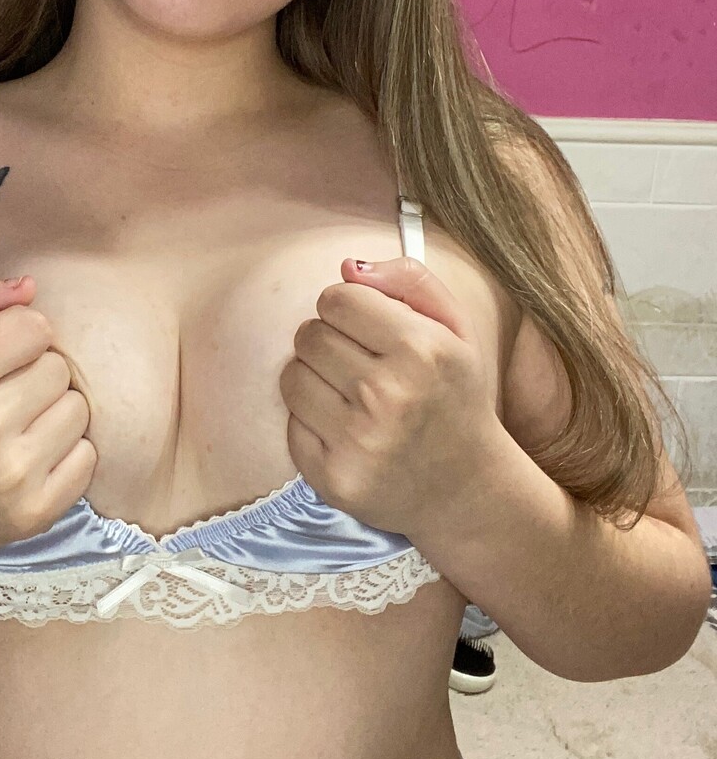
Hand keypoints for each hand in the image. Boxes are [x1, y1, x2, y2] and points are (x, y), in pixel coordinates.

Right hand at [0, 271, 97, 558]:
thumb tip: (28, 287)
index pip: (32, 326)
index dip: (18, 336)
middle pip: (58, 367)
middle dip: (35, 374)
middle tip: (2, 397)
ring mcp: (8, 477)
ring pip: (79, 409)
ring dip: (53, 412)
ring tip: (16, 427)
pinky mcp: (35, 512)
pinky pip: (88, 455)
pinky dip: (66, 453)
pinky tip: (28, 458)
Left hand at [279, 256, 498, 541]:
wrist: (467, 491)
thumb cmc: (455, 398)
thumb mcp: (456, 329)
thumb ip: (409, 281)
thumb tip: (347, 267)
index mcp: (422, 350)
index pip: (337, 299)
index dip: (347, 308)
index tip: (365, 326)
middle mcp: (389, 395)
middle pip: (308, 335)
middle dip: (327, 341)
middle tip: (358, 363)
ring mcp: (359, 441)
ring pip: (292, 377)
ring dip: (313, 379)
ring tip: (350, 395)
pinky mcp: (334, 477)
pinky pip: (291, 424)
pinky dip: (311, 422)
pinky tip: (347, 430)